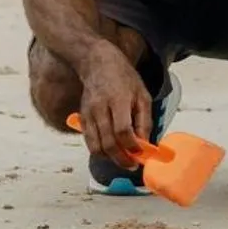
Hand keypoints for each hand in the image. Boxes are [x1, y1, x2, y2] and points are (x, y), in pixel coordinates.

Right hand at [75, 47, 152, 162]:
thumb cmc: (124, 78)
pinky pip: (89, 142)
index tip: (141, 154)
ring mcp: (88, 114)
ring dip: (110, 158)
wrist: (98, 63)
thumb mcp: (142, 95)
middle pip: (108, 143)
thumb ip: (144, 120)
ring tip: (123, 159)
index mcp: (118, 100)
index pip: (122, 131)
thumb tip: (146, 143)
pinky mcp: (82, 119)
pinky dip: (100, 151)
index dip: (132, 146)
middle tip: (132, 165)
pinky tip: (111, 150)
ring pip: (96, 147)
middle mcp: (100, 108)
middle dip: (121, 159)